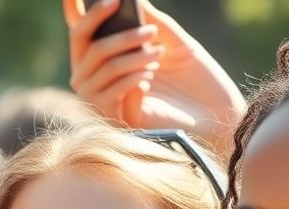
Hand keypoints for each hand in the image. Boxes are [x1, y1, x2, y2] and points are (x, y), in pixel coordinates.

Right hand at [65, 0, 245, 156]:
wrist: (213, 114)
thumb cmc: (195, 77)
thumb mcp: (173, 41)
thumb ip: (151, 20)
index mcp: (106, 53)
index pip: (81, 27)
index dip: (74, 8)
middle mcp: (93, 74)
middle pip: (81, 41)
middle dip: (104, 23)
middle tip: (130, 13)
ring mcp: (99, 97)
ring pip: (101, 64)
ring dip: (131, 53)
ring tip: (157, 52)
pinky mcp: (112, 117)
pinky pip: (111, 90)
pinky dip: (132, 78)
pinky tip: (150, 77)